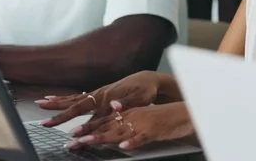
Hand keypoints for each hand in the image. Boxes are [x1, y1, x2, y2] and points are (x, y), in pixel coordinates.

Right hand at [37, 70, 161, 126]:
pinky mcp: (97, 93)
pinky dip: (63, 98)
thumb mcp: (141, 98)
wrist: (147, 79)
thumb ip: (127, 103)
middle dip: (60, 115)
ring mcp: (97, 93)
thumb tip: (114, 105)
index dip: (82, 127)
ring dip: (56, 103)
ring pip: (73, 100)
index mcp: (109, 98)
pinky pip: (76, 97)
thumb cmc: (145, 90)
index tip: (71, 135)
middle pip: (76, 106)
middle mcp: (100, 95)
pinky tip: (52, 98)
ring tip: (40, 103)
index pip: (92, 117)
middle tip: (44, 123)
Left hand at [66, 101, 192, 150]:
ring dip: (104, 137)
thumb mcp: (142, 115)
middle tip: (71, 142)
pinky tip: (124, 146)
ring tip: (88, 142)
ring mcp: (142, 124)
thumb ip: (126, 115)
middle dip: (88, 134)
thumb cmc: (162, 116)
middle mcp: (132, 117)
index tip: (72, 135)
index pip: (104, 121)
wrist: (184, 112)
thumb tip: (111, 110)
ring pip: (120, 131)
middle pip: (107, 127)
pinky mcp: (154, 131)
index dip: (87, 128)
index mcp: (128, 114)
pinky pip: (142, 138)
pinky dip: (133, 142)